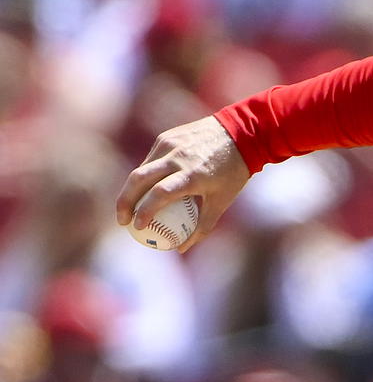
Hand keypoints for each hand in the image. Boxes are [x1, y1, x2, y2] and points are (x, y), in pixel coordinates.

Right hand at [116, 115, 249, 252]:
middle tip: (123, 220)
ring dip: (132, 189)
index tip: (137, 227)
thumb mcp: (222, 201)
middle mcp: (177, 157)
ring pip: (141, 168)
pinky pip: (151, 159)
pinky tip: (144, 189)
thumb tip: (181, 248)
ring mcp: (169, 144)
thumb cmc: (233, 173)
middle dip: (124, 201)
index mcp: (192, 174)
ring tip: (129, 207)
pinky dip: (145, 175)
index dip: (144, 211)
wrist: (241, 133)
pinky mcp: (166, 137)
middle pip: (138, 179)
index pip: (159, 194)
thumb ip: (202, 226)